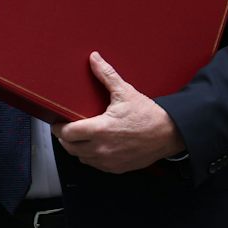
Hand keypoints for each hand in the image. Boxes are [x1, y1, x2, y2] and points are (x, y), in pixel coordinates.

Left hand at [55, 51, 185, 173]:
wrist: (169, 133)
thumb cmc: (149, 115)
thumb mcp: (125, 92)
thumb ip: (106, 75)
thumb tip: (94, 59)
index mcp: (100, 129)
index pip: (67, 133)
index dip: (58, 127)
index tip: (57, 122)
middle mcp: (102, 148)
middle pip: (70, 148)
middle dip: (65, 139)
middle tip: (66, 129)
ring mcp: (109, 161)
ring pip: (81, 158)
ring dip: (77, 149)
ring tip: (80, 138)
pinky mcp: (117, 168)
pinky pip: (95, 165)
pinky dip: (91, 157)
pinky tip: (95, 147)